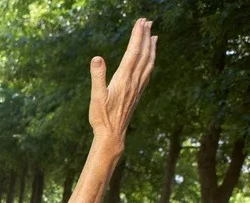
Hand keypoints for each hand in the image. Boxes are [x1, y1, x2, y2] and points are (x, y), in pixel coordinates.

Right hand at [89, 18, 156, 151]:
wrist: (112, 135)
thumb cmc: (101, 117)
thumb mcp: (95, 97)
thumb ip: (97, 76)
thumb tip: (97, 58)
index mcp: (123, 79)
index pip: (133, 52)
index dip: (138, 36)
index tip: (141, 22)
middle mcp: (134, 81)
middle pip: (143, 54)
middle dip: (146, 36)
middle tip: (147, 21)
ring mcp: (138, 87)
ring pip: (148, 62)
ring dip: (151, 47)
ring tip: (153, 35)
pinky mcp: (138, 92)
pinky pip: (148, 71)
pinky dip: (151, 60)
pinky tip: (150, 58)